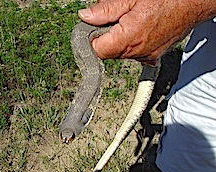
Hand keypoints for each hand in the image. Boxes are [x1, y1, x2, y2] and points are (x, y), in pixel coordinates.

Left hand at [79, 0, 215, 64]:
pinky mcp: (153, 56)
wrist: (196, 3)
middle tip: (114, 19)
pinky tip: (138, 29)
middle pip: (108, 52)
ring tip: (129, 21)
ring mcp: (146, 56)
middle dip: (105, 37)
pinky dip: (131, 43)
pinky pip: (134, 53)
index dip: (90, 39)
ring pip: (120, 53)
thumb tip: (85, 17)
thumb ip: (106, 10)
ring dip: (118, 39)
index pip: (97, 50)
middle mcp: (137, 52)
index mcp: (129, 39)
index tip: (91, 28)